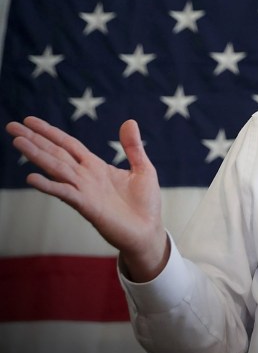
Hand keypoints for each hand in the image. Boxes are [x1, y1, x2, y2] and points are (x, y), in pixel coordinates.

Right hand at [6, 117, 167, 280]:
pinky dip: (50, 185)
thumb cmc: (145, 203)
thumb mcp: (143, 169)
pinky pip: (66, 193)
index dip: (50, 132)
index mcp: (96, 166)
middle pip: (56, 153)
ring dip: (37, 155)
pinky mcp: (87, 206)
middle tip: (12, 126)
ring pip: (57, 168)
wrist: (148, 232)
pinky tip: (32, 177)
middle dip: (35, 139)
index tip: (30, 120)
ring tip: (18, 142)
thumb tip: (129, 121)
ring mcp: (84, 190)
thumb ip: (133, 147)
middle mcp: (85, 176)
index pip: (68, 144)